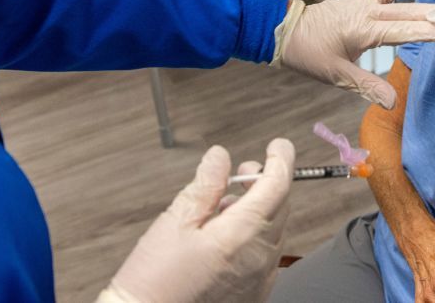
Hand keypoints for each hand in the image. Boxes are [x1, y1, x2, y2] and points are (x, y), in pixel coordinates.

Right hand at [98, 139, 294, 302]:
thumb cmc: (154, 282)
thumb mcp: (175, 222)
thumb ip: (205, 186)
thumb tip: (220, 158)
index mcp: (240, 235)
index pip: (277, 186)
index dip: (280, 160)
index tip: (277, 147)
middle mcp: (258, 259)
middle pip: (280, 206)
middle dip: (265, 182)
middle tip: (242, 173)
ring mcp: (260, 279)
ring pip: (275, 230)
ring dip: (259, 209)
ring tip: (224, 207)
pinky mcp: (255, 294)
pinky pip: (267, 255)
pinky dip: (255, 236)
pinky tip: (226, 236)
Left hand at [274, 0, 434, 108]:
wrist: (285, 32)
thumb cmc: (309, 54)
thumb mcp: (336, 75)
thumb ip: (366, 86)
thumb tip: (392, 102)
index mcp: (361, 30)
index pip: (404, 31)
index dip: (431, 32)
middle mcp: (364, 10)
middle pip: (407, 11)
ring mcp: (361, 0)